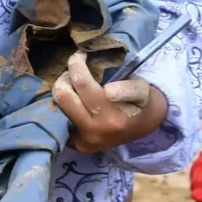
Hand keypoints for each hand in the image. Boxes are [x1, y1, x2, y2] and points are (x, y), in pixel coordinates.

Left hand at [52, 53, 167, 153]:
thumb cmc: (143, 103)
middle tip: (75, 71)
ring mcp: (84, 141)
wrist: (146, 127)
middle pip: (63, 95)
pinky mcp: (77, 146)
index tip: (80, 55)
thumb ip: (128, 90)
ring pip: (56, 107)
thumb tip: (109, 92)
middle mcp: (95, 131)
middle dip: (65, 77)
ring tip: (72, 84)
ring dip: (61, 91)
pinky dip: (61, 107)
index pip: (82, 83)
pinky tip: (72, 100)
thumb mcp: (143, 91)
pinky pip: (58, 121)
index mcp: (113, 117)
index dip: (77, 63)